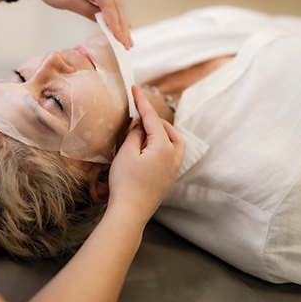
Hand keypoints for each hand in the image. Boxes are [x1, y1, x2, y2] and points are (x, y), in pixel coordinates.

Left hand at [22, 0, 132, 48]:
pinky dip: (113, 15)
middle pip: (115, 2)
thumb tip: (104, 23)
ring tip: (126, 41)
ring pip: (114, 2)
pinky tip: (121, 29)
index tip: (120, 39)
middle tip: (127, 44)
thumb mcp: (66, 0)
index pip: (108, 1)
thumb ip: (86, 10)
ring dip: (120, 22)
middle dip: (121, 25)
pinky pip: (108, 1)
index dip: (115, 22)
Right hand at [107, 86, 184, 223]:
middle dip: (154, 119)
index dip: (142, 102)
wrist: (130, 212)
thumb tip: (140, 128)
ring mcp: (174, 170)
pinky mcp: (169, 180)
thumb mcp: (126, 153)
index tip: (135, 88)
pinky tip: (149, 149)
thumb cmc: (125, 182)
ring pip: (174, 143)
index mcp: (164, 147)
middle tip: (137, 115)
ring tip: (146, 130)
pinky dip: (162, 145)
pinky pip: (171, 155)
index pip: (152, 118)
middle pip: (168, 130)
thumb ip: (134, 135)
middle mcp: (174, 157)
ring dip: (162, 133)